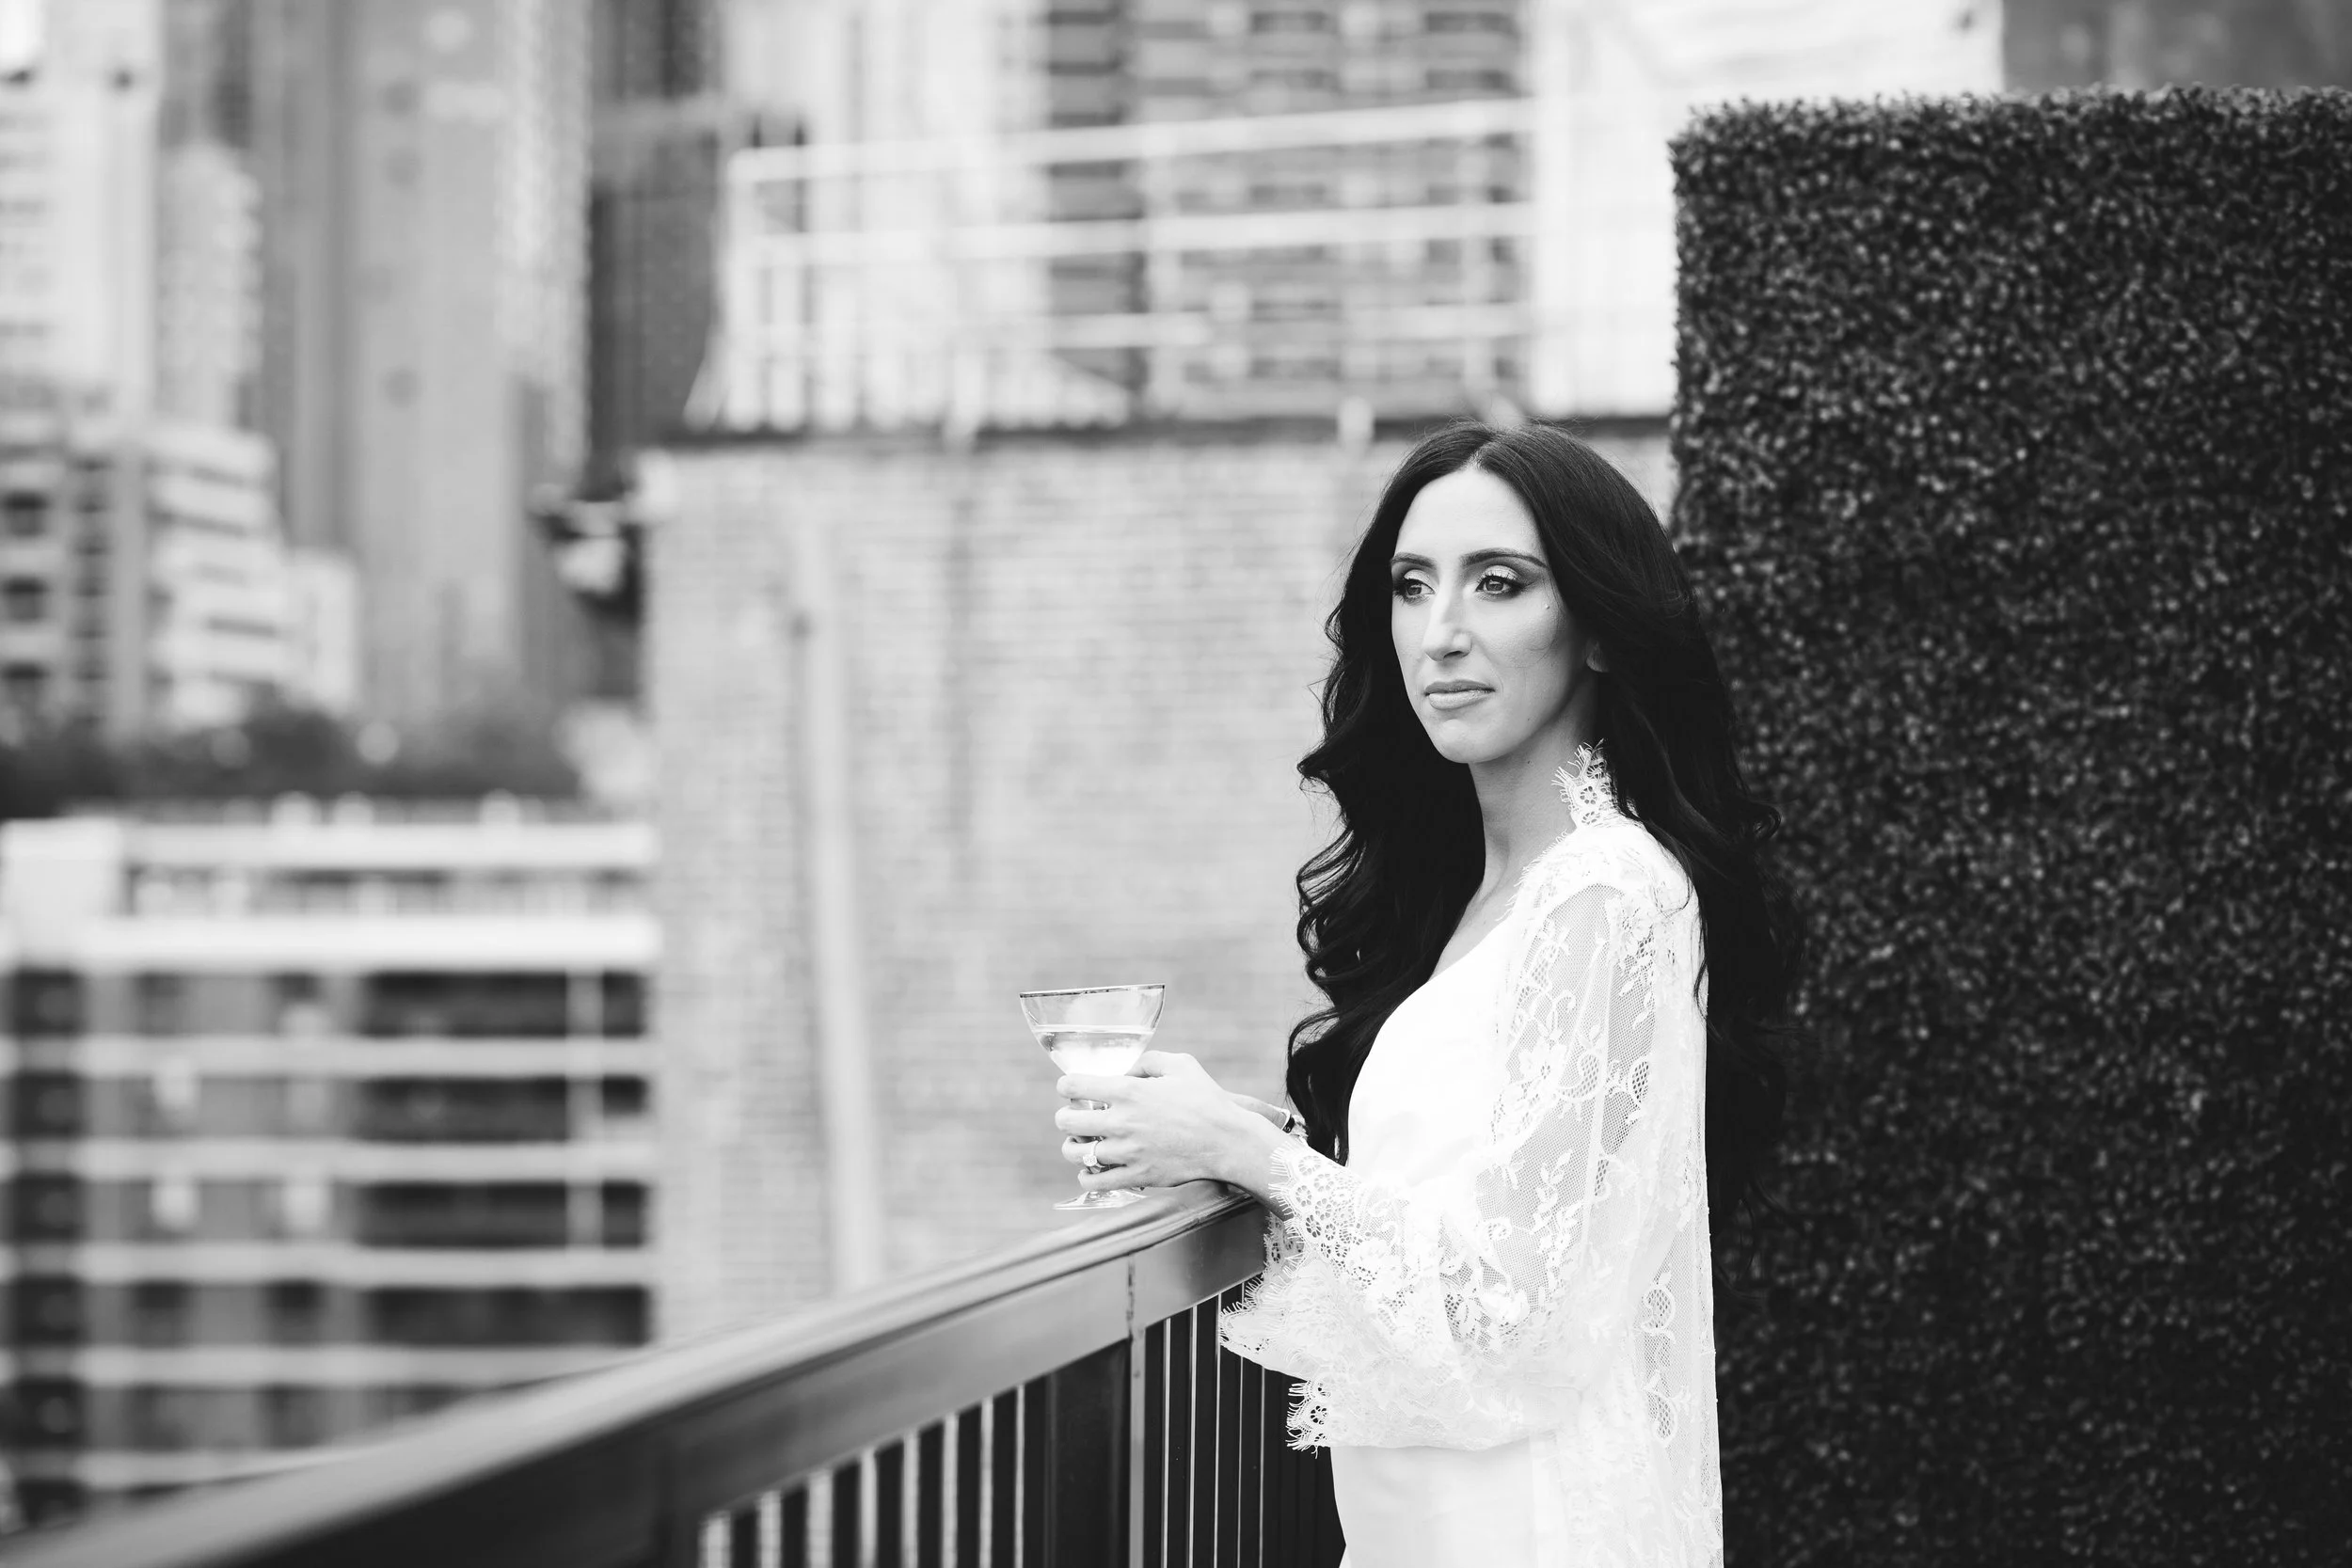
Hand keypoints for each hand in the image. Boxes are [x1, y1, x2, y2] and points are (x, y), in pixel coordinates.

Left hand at [1056, 1050, 1289, 1198]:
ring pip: (1075, 1154)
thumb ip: (1146, 1061)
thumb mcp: (1180, 1064)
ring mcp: (1127, 1152)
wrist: (1229, 1141)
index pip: (1072, 1086)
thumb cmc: (1207, 1100)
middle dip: (1067, 1117)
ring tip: (1084, 1143)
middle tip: (1077, 1117)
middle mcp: (1122, 1122)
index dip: (1068, 1085)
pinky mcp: (1136, 1176)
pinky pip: (1094, 1181)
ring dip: (1075, 1147)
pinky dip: (1088, 1174)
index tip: (1076, 1089)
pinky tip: (1097, 1167)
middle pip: (1066, 1122)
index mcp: (1128, 1091)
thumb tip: (1124, 1071)